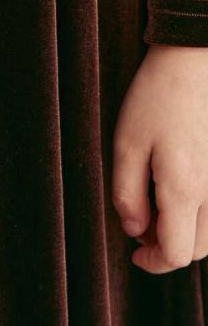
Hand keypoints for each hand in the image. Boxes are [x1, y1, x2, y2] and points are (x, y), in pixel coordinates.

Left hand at [112, 43, 207, 272]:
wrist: (193, 63)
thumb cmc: (156, 99)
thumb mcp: (126, 145)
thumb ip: (127, 194)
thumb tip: (134, 230)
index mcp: (185, 189)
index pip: (177, 254)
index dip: (153, 262)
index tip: (133, 252)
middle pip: (198, 249)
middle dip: (167, 247)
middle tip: (139, 222)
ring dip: (185, 230)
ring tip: (156, 202)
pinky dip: (199, 212)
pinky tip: (177, 188)